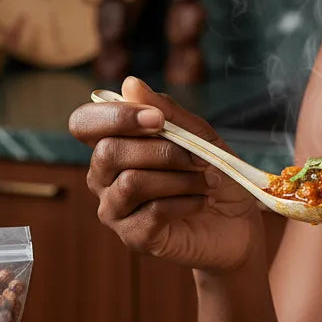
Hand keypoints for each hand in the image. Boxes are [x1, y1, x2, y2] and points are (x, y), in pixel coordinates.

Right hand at [69, 76, 260, 271]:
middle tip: (197, 156)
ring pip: (132, 183)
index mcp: (112, 145)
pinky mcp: (134, 238)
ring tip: (207, 181)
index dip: (115, 116)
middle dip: (161, 150)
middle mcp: (103, 178)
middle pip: (108, 152)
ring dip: (180, 178)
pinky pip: (154, 212)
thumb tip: (129, 83)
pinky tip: (203, 201)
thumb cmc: (212, 175)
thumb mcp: (198, 135)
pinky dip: (187, 201)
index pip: (84, 123)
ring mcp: (115, 211)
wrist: (237, 224)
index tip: (157, 119)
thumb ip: (166, 110)